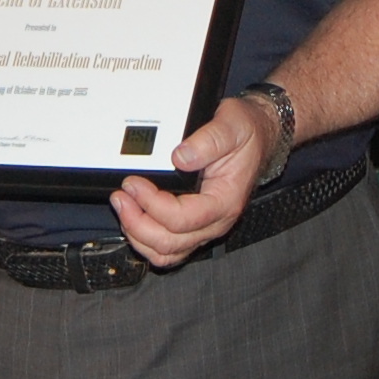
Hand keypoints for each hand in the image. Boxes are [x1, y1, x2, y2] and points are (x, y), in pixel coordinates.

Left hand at [109, 93, 274, 267]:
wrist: (257, 137)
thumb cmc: (245, 133)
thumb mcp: (232, 126)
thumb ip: (208, 141)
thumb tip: (179, 157)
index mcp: (225, 201)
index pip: (183, 219)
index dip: (152, 204)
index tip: (133, 183)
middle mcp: (215, 222)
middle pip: (169, 243)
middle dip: (137, 223)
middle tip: (120, 197)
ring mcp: (203, 228)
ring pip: (165, 252)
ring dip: (137, 234)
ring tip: (123, 207)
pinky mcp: (192, 227)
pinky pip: (166, 249)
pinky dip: (144, 240)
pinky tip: (133, 218)